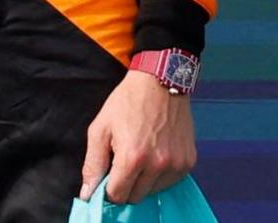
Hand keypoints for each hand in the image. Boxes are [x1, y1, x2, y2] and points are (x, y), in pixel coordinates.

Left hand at [79, 70, 195, 204]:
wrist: (160, 80)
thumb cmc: (127, 102)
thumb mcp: (100, 128)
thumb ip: (93, 165)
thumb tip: (88, 194)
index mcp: (133, 157)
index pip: (117, 195)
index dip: (109, 187)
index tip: (109, 174)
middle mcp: (157, 165)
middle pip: (135, 197)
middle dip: (126, 184)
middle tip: (124, 161)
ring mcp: (176, 164)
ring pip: (153, 191)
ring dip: (144, 180)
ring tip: (142, 153)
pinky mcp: (189, 161)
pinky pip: (170, 182)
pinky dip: (160, 174)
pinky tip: (156, 153)